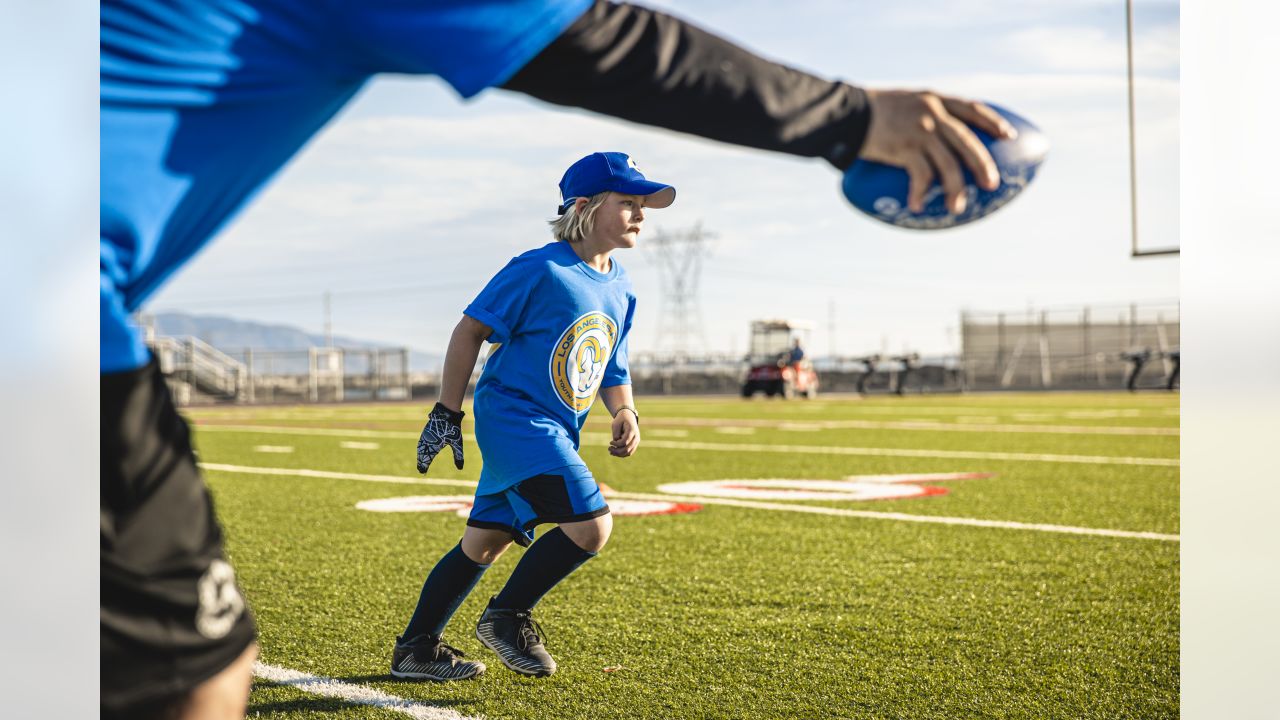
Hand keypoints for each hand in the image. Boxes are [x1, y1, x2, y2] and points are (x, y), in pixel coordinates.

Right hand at [416, 402, 464, 473]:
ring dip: (420, 456)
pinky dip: (420, 448)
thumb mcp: (457, 443)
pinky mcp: (425, 431)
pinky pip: (421, 442)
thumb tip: (460, 468)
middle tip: (420, 470)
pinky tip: (421, 449)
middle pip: (422, 455)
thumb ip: (458, 456)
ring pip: (420, 448)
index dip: (424, 466)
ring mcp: (425, 436)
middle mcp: (428, 442)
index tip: (423, 472)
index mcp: (434, 446)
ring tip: (420, 462)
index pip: (427, 459)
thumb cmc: (453, 429)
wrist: (446, 413)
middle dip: (421, 462)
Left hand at [609, 408, 639, 457]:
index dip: (616, 444)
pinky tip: (614, 453)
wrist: (629, 417)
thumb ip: (616, 433)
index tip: (610, 442)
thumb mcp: (616, 424)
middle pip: (627, 449)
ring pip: (629, 452)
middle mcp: (636, 437)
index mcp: (632, 430)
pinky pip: (629, 452)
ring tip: (611, 452)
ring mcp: (636, 441)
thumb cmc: (621, 420)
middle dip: (617, 451)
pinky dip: (622, 454)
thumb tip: (616, 443)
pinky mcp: (634, 444)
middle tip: (609, 448)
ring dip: (619, 454)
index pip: (625, 441)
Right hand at [860, 89, 1017, 214]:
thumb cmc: (868, 111)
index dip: (993, 122)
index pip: (972, 108)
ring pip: (948, 163)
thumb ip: (919, 115)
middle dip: (982, 164)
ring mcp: (920, 130)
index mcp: (934, 99)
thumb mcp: (902, 103)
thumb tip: (929, 142)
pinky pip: (921, 175)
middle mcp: (932, 113)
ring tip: (957, 208)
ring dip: (955, 188)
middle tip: (993, 184)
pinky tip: (918, 205)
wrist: (846, 112)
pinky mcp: (905, 148)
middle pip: (967, 141)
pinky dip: (920, 193)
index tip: (1008, 136)